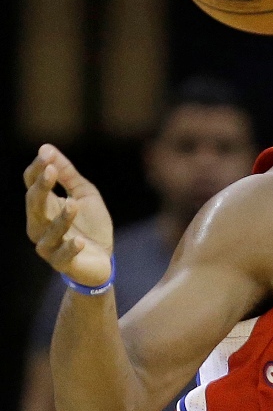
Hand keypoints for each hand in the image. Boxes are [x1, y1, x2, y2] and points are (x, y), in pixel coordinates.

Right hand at [24, 145, 112, 285]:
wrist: (103, 259)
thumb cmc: (91, 225)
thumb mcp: (84, 194)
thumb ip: (68, 174)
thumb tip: (46, 148)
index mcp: (43, 206)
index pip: (31, 185)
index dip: (37, 170)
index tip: (47, 155)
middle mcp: (39, 224)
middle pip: (34, 204)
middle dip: (41, 187)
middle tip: (51, 170)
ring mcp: (49, 245)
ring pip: (47, 230)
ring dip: (61, 218)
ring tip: (73, 205)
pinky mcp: (62, 263)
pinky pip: (62, 256)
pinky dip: (70, 248)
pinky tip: (79, 241)